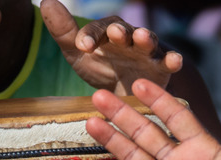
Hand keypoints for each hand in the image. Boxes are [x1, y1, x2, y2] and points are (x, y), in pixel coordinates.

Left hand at [40, 0, 181, 94]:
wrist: (126, 90)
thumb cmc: (101, 66)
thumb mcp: (78, 52)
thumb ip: (63, 31)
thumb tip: (46, 0)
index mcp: (106, 33)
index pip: (97, 30)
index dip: (90, 36)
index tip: (82, 46)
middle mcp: (127, 38)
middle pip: (125, 31)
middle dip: (120, 31)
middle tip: (115, 33)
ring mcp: (146, 52)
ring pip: (148, 42)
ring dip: (146, 38)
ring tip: (143, 38)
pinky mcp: (161, 68)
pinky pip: (168, 62)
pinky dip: (173, 60)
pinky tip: (174, 61)